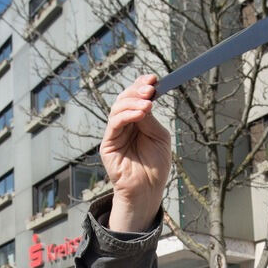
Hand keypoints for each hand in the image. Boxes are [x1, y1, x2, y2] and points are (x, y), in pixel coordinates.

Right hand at [100, 75, 171, 232]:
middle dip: (137, 91)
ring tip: (148, 102)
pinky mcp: (108, 144)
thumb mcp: (159, 137)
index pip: (136, 97)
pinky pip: (114, 124)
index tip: (154, 78)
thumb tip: (145, 99)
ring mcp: (115, 134)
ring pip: (118, 108)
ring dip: (133, 102)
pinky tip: (141, 113)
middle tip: (151, 88)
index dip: (142, 85)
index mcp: (137, 121)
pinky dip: (127, 115)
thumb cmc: (156, 165)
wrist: (148, 189)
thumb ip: (150, 119)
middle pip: (125, 99)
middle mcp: (124, 124)